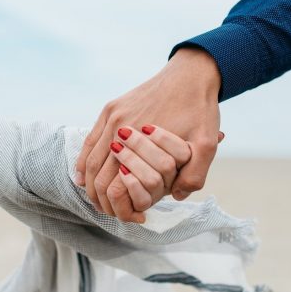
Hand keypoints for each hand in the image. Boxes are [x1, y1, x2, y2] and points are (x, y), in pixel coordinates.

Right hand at [76, 47, 222, 220]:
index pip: (115, 184)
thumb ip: (194, 175)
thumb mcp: (207, 144)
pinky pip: (89, 140)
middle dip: (101, 199)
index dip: (119, 207)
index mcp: (140, 138)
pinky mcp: (111, 108)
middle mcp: (119, 126)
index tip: (131, 217)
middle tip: (111, 213)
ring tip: (98, 200)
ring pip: (89, 159)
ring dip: (90, 184)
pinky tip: (83, 176)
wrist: (192, 73)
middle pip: (97, 174)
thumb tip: (174, 196)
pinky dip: (84, 161)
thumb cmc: (201, 109)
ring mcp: (112, 115)